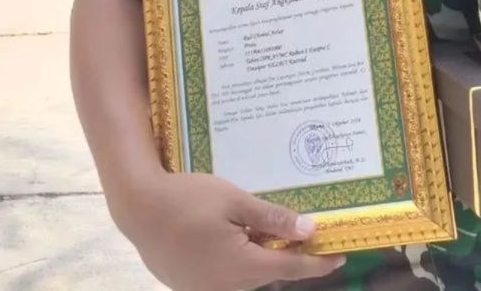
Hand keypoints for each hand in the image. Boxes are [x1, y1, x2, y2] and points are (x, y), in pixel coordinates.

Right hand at [117, 171, 345, 290]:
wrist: (139, 209)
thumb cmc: (189, 200)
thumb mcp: (236, 202)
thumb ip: (273, 220)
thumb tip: (310, 231)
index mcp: (242, 268)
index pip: (291, 269)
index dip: (317, 263)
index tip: (341, 255)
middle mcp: (226, 287)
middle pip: (269, 273)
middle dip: (288, 255)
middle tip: (305, 232)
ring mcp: (206, 290)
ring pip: (248, 276)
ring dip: (262, 257)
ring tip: (268, 228)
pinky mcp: (191, 286)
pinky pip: (227, 276)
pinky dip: (240, 260)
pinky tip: (239, 236)